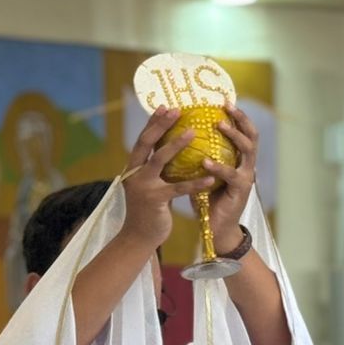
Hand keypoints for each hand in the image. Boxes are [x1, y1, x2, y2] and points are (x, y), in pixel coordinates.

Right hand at [119, 107, 216, 250]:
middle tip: (176, 110)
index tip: (164, 107)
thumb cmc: (147, 211)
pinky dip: (195, 183)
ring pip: (160, 160)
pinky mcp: (156, 201)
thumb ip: (153, 169)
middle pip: (147, 143)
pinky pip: (178, 188)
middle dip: (161, 125)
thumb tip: (169, 149)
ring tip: (194, 132)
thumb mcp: (148, 185)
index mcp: (133, 168)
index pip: (143, 140)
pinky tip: (210, 177)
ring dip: (177, 144)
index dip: (153, 123)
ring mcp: (143, 187)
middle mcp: (135, 174)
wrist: (138, 237)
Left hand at [205, 104, 260, 250]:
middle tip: (226, 105)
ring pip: (248, 149)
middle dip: (241, 118)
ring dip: (234, 135)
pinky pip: (231, 174)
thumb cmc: (206, 198)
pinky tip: (205, 161)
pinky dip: (218, 166)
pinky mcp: (241, 190)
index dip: (235, 114)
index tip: (222, 99)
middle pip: (251, 134)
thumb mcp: (200, 172)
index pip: (241, 130)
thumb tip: (174, 132)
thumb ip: (194, 154)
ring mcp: (246, 176)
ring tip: (220, 125)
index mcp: (237, 158)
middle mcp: (246, 164)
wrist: (216, 228)